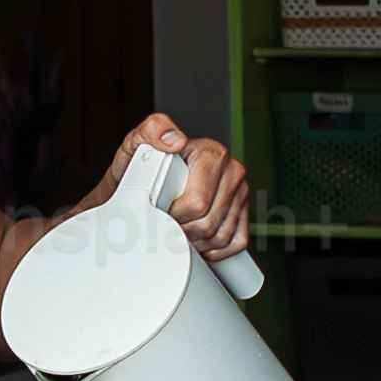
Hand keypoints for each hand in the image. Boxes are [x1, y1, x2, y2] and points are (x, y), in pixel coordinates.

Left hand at [94, 110, 252, 263]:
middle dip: (183, 231)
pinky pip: (235, 243)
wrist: (142, 185)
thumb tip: (174, 140)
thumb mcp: (137, 143)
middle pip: (208, 223)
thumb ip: (153, 131)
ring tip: (179, 230)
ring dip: (196, 242)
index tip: (161, 213)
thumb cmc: (140, 168)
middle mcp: (231, 170)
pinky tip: (197, 238)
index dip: (175, 216)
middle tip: (167, 223)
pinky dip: (214, 250)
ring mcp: (240, 192)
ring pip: (220, 237)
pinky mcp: (244, 213)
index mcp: (211, 153)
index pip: (198, 202)